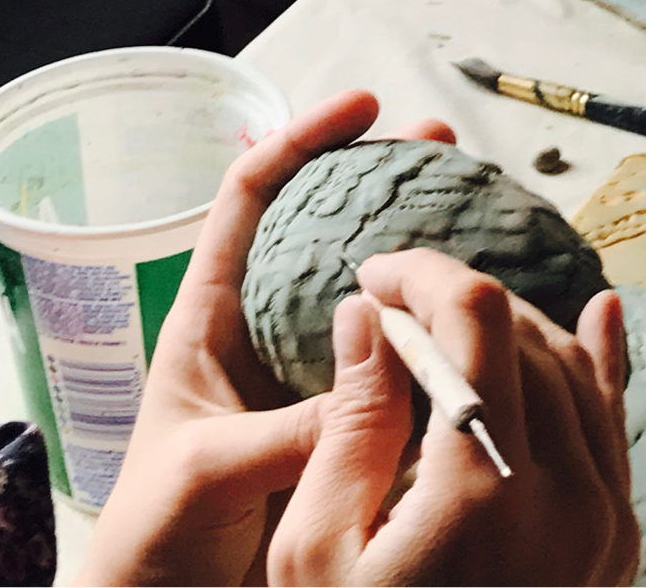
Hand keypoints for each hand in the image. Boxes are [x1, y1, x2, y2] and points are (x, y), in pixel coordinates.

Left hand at [71, 90, 456, 587]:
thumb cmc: (154, 537)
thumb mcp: (207, 473)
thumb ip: (282, 432)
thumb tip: (372, 393)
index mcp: (213, 323)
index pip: (252, 202)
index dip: (302, 143)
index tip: (364, 107)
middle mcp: (268, 340)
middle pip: (328, 232)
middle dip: (387, 180)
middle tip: (450, 148)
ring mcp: (310, 384)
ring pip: (375, 301)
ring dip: (425, 256)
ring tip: (489, 217)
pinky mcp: (347, 433)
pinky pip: (403, 375)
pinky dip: (444, 344)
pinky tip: (491, 326)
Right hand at [268, 249, 638, 587]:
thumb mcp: (317, 551)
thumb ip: (349, 425)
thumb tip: (366, 319)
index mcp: (484, 490)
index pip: (474, 321)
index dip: (422, 275)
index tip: (372, 276)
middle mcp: (565, 496)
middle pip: (526, 337)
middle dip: (456, 301)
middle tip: (394, 305)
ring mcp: (604, 523)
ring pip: (575, 373)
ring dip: (512, 330)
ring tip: (448, 323)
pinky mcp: (617, 544)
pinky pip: (613, 429)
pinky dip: (599, 367)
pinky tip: (601, 315)